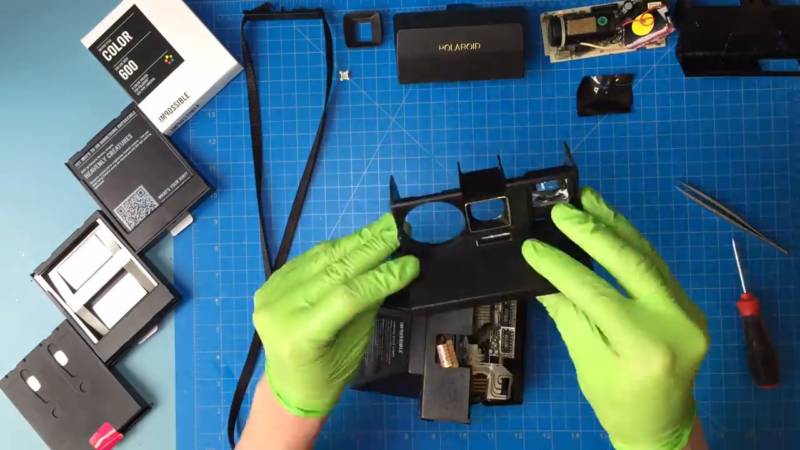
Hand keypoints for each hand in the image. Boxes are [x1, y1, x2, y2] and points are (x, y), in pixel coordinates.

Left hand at [253, 213, 419, 416]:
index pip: (348, 296)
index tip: (412, 262)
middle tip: (399, 228)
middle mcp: (280, 310)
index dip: (382, 277)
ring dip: (357, 240)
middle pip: (334, 270)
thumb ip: (367, 305)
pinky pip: (310, 258)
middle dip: (372, 248)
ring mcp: (272, 293)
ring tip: (383, 227)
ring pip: (321, 258)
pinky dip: (337, 248)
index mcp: (300, 336)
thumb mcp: (354, 345)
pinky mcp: (271, 281)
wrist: (288, 383)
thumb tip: (392, 268)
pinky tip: (358, 239)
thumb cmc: (326, 374)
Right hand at [522, 187, 708, 448]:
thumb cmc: (616, 400)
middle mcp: (676, 323)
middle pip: (632, 264)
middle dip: (593, 231)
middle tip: (562, 209)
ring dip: (614, 224)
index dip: (561, 267)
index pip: (596, 294)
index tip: (533, 247)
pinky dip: (630, 242)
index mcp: (645, 347)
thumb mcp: (585, 361)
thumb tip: (542, 273)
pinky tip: (608, 223)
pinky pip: (656, 266)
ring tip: (586, 199)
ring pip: (649, 256)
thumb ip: (568, 313)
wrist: (661, 421)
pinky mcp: (689, 303)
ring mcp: (689, 311)